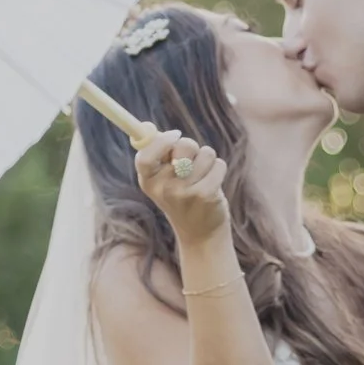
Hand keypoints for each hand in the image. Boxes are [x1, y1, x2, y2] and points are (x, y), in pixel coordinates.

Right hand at [131, 122, 230, 256]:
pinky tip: (213, 184)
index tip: (175, 135)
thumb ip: (160, 154)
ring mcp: (185, 193)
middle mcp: (164, 188)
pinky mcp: (206, 195)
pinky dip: (218, 169)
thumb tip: (155, 130)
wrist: (200, 234)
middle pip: (182, 146)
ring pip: (204, 153)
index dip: (161, 141)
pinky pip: (218, 164)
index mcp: (148, 181)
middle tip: (191, 161)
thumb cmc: (182, 198)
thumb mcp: (164, 180)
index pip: (144, 156)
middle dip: (192, 147)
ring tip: (202, 177)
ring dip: (207, 160)